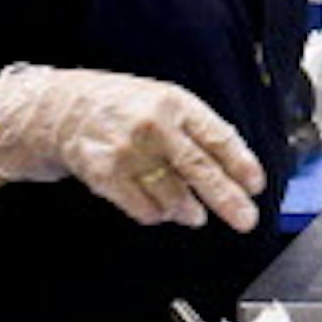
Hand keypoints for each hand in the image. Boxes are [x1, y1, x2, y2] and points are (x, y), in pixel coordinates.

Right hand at [0, 63, 265, 232]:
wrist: (65, 109)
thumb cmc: (127, 107)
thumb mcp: (168, 102)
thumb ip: (200, 130)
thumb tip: (235, 168)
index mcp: (177, 104)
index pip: (218, 137)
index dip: (241, 164)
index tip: (256, 186)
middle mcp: (155, 126)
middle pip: (199, 169)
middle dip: (227, 199)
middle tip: (246, 219)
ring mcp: (129, 151)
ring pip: (172, 195)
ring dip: (189, 210)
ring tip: (195, 215)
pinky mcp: (106, 175)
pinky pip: (143, 208)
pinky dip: (157, 214)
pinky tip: (162, 210)